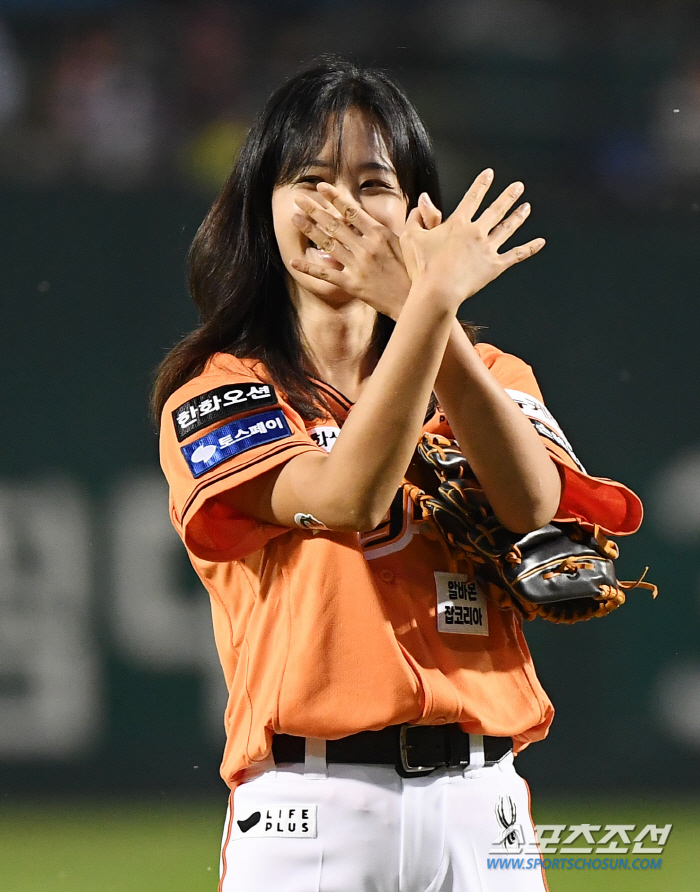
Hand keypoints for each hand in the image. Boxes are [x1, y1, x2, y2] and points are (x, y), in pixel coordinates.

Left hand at [290, 183, 420, 319]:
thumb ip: (415, 219)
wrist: (414, 301)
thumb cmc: (416, 272)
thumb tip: (421, 199)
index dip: (334, 197)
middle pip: (335, 224)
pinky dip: (309, 267)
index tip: (321, 187)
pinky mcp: (352, 284)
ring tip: (294, 218)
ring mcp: (357, 266)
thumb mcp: (416, 241)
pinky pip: (326, 274)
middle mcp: (365, 247)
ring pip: (328, 244)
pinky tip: (293, 261)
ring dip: (309, 229)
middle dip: (314, 209)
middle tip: (298, 198)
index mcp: (380, 234)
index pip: (352, 211)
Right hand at [400, 169, 544, 310]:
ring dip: (518, 216)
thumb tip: (422, 201)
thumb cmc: (422, 268)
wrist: (437, 292)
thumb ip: (416, 217)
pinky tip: (540, 242)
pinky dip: (529, 248)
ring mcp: (488, 249)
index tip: (490, 174)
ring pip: (507, 228)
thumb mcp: (411, 238)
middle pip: (496, 210)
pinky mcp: (495, 267)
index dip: (481, 184)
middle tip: (518, 186)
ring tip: (526, 207)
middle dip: (508, 196)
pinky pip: (516, 255)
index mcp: (457, 223)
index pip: (472, 198)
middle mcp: (476, 232)